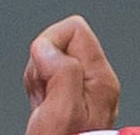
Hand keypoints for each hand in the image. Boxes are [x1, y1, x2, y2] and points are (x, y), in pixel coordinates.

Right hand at [22, 15, 121, 134]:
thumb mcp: (61, 110)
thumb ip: (60, 72)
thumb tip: (46, 47)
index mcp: (101, 79)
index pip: (74, 29)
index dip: (50, 43)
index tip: (45, 70)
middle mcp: (96, 81)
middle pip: (60, 42)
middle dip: (41, 63)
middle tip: (45, 92)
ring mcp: (83, 89)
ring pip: (50, 59)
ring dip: (38, 78)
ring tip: (44, 103)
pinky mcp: (70, 96)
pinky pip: (46, 75)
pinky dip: (38, 89)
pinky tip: (43, 107)